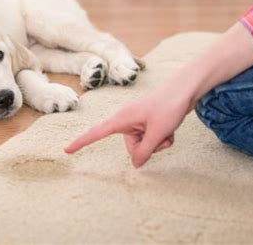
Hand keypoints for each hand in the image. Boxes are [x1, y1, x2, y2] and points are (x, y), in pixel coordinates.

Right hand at [64, 85, 192, 167]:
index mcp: (122, 119)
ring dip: (158, 143)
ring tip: (168, 129)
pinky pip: (152, 139)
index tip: (67, 150)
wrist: (186, 88)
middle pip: (132, 148)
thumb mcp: (157, 133)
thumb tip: (136, 165)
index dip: (81, 142)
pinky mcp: (148, 123)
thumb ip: (145, 151)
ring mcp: (138, 122)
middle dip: (148, 148)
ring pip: (144, 145)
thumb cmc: (169, 106)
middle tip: (161, 134)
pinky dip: (163, 138)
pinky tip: (171, 128)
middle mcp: (127, 121)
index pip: (96, 133)